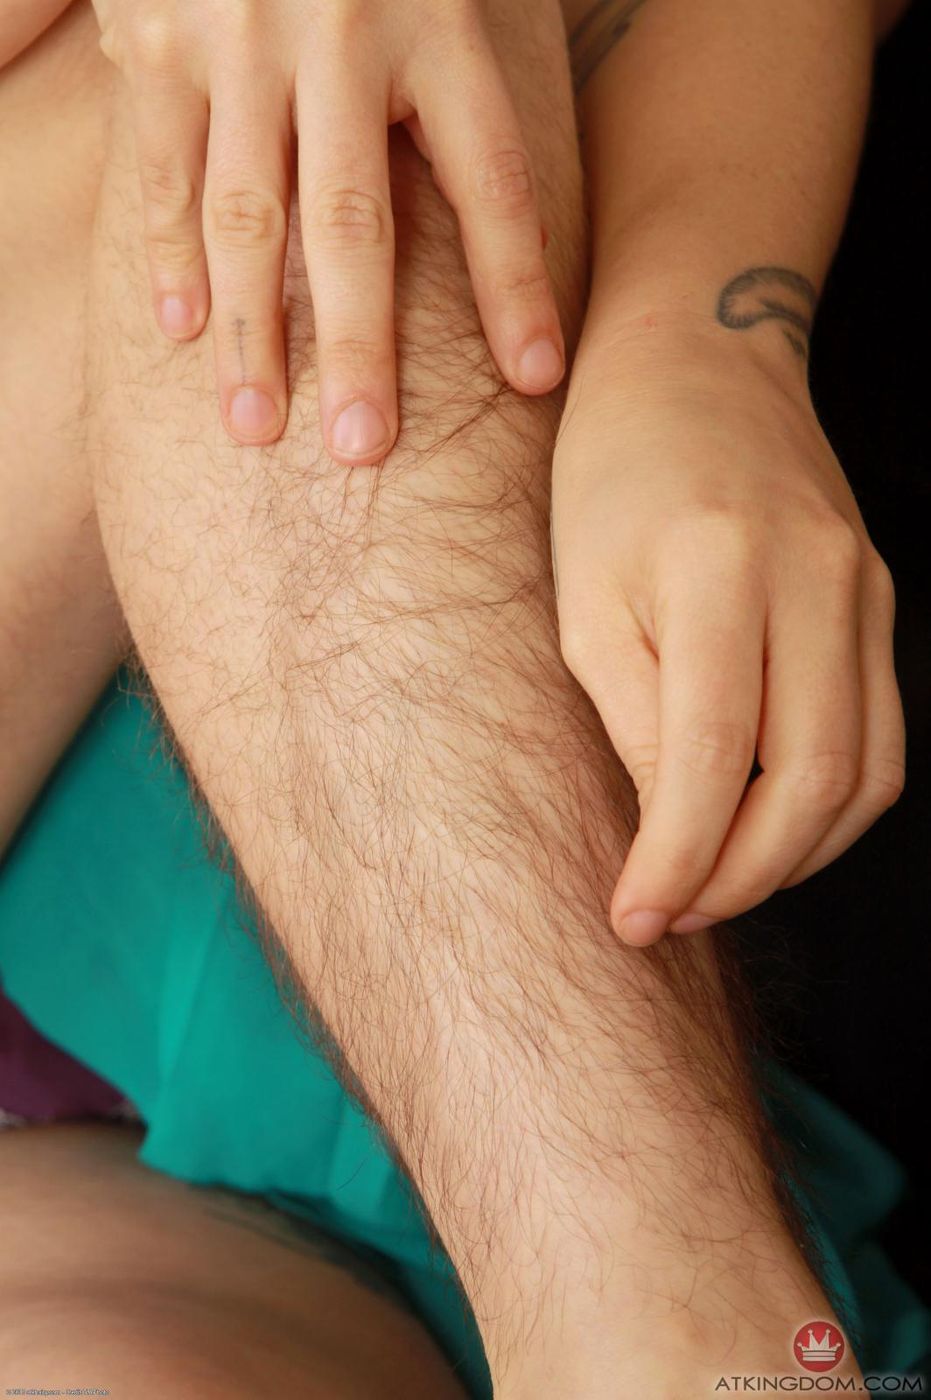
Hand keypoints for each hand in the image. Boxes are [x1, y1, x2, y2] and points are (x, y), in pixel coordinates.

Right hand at [92, 0, 564, 455]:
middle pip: (355, 225)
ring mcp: (242, 36)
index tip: (538, 379)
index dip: (516, 286)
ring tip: (255, 426)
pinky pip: (162, 168)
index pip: (491, 179)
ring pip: (247, 216)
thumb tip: (533, 204)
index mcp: (440, 25)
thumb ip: (474, 80)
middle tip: (362, 448)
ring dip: (251, 332)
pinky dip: (168, 255)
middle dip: (359, 348)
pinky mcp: (159, 37)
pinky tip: (182, 333)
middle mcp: (343, 35)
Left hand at [552, 316, 904, 943]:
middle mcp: (814, 581)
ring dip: (793, 857)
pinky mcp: (879, 601)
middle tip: (673, 914)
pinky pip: (879, 736)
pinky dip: (831, 806)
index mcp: (717, 571)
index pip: (714, 760)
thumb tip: (676, 831)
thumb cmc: (610, 480)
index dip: (677, 862)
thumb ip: (635, 715)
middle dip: (740, 879)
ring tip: (715, 883)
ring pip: (864, 775)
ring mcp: (864, 591)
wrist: (697, 364)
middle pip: (811, 783)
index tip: (634, 922)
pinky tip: (771, 827)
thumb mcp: (585, 598)